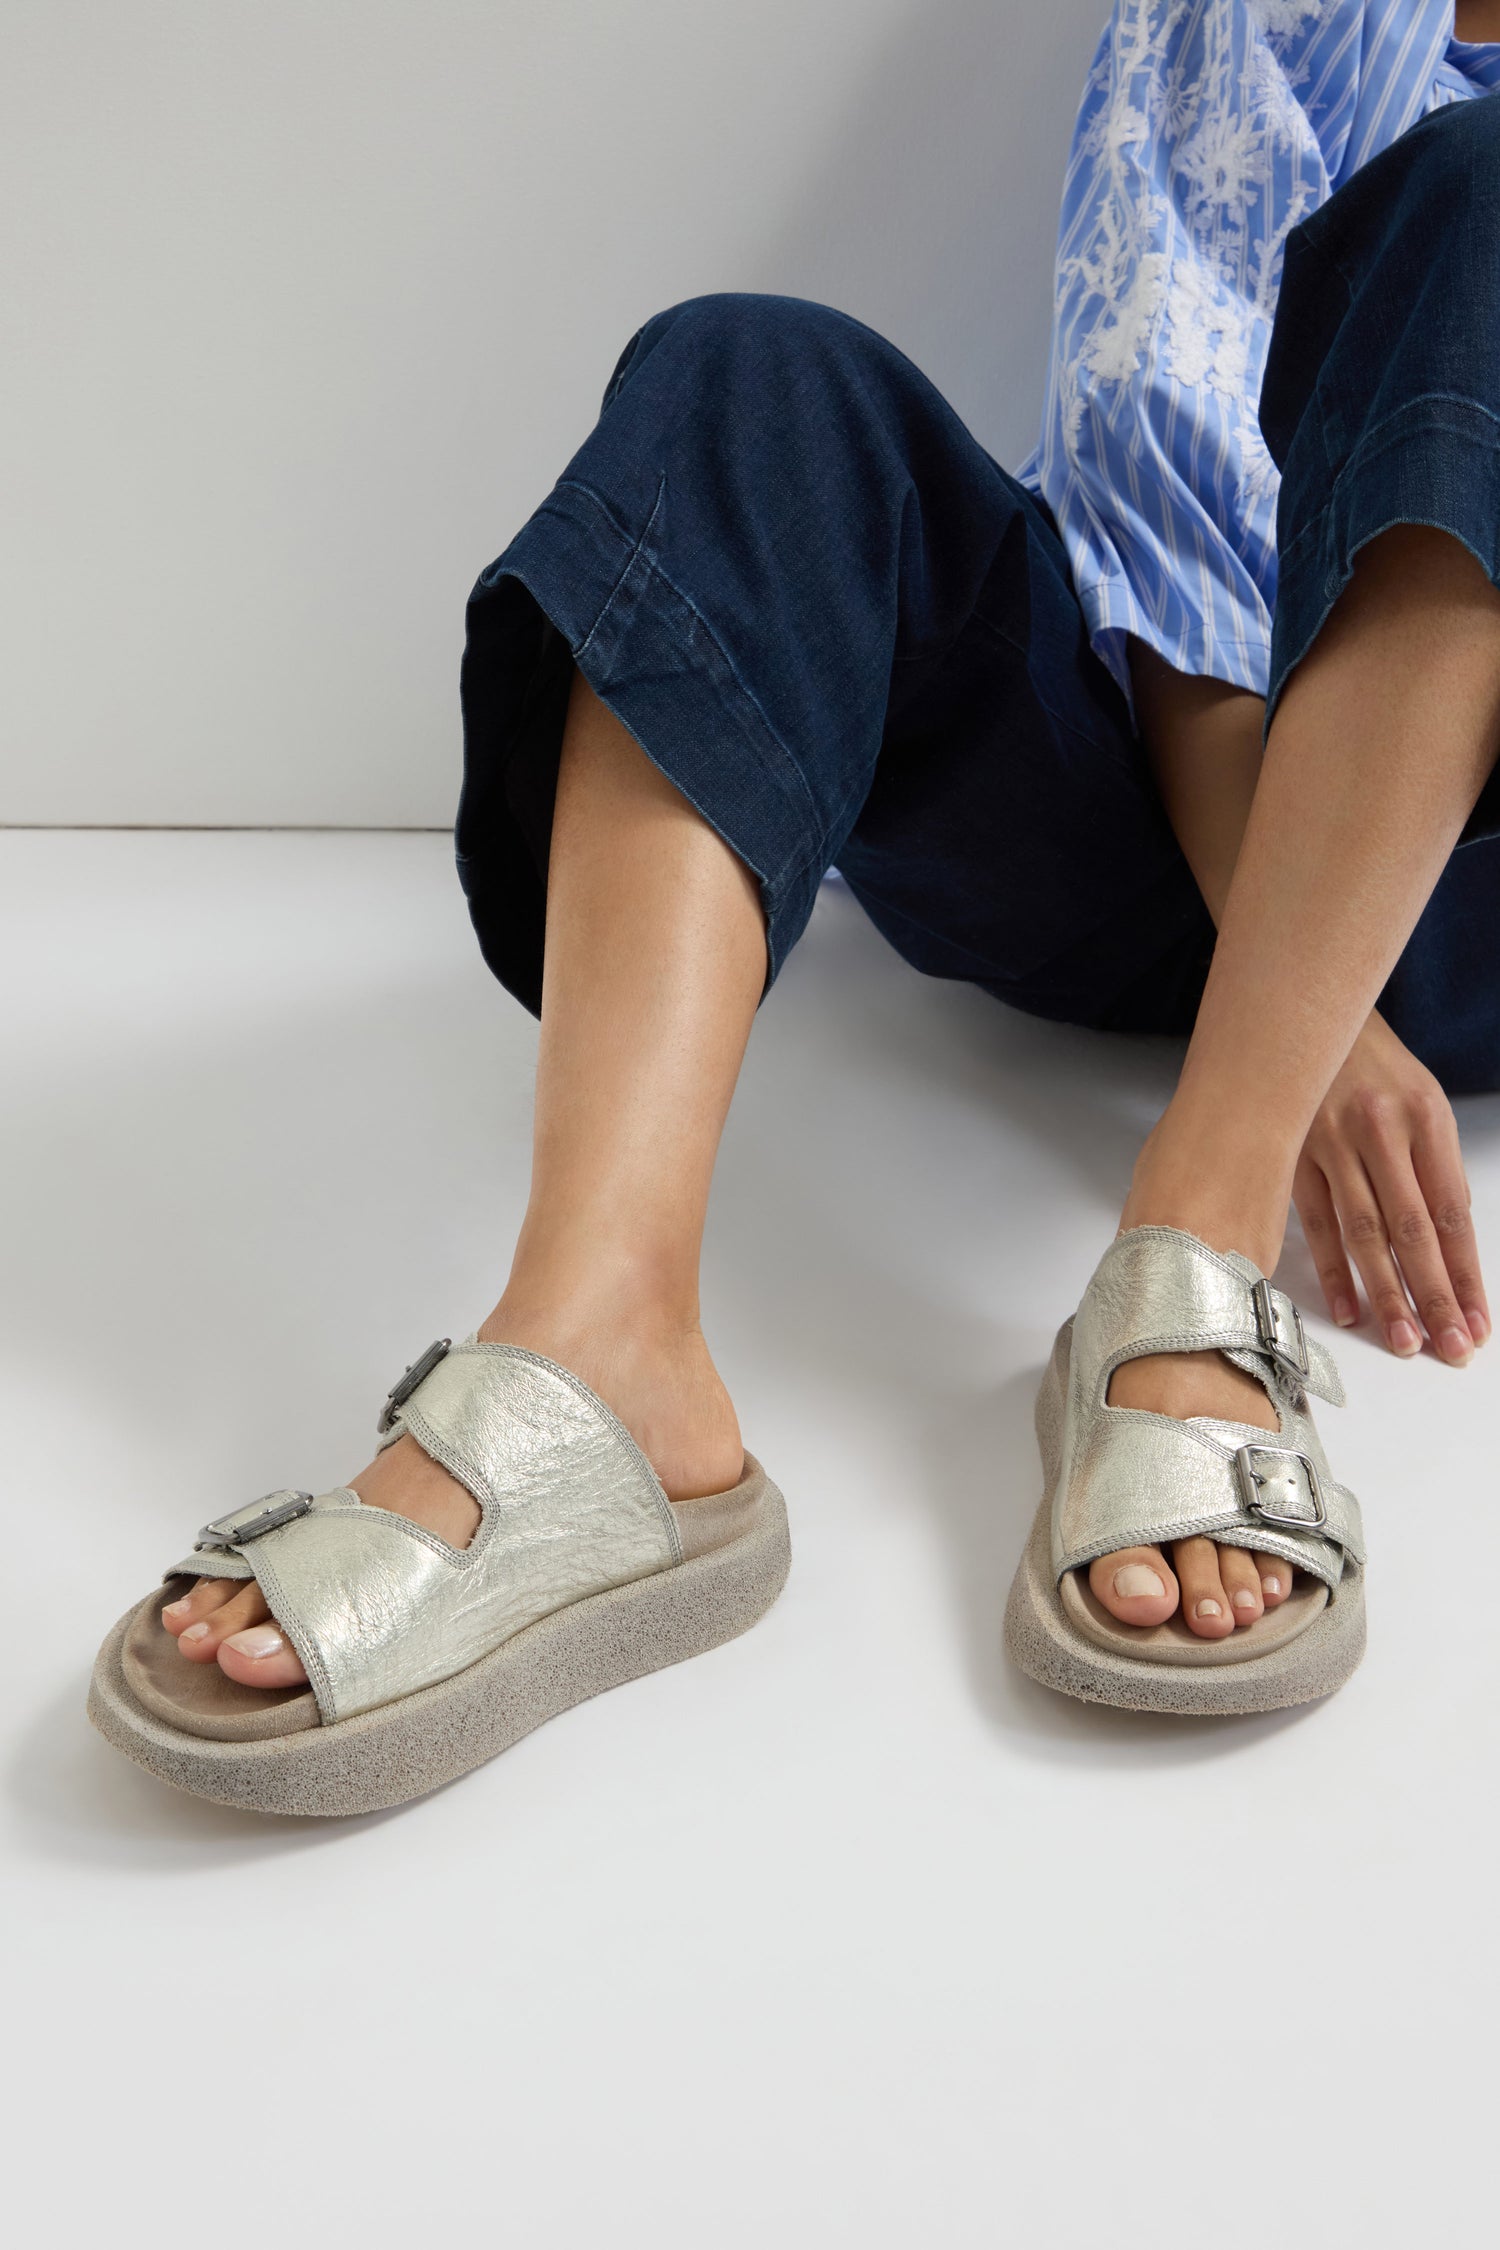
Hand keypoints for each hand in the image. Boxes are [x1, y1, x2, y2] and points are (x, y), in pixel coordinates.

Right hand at [1294, 1013, 1488, 1361]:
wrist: (1305, 1013)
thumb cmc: (1373, 1067)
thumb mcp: (1421, 1102)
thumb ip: (1432, 1169)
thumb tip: (1446, 1248)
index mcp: (1424, 1117)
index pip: (1452, 1213)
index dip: (1465, 1273)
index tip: (1477, 1321)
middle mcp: (1379, 1131)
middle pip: (1413, 1231)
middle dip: (1435, 1295)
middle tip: (1450, 1347)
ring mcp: (1330, 1143)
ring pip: (1364, 1233)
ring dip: (1387, 1293)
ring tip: (1405, 1340)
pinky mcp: (1291, 1155)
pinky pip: (1315, 1223)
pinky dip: (1332, 1269)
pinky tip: (1350, 1308)